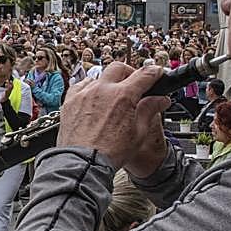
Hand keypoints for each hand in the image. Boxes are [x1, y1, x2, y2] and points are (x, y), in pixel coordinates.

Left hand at [56, 63, 170, 177]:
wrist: (82, 163)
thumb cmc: (109, 152)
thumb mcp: (139, 132)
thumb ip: (150, 110)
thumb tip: (161, 100)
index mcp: (122, 96)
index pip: (144, 75)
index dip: (154, 72)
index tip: (157, 73)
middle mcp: (102, 90)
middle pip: (119, 68)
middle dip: (130, 72)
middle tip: (135, 84)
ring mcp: (83, 94)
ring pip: (98, 76)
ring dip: (109, 81)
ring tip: (113, 96)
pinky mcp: (70, 101)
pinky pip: (81, 85)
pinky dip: (90, 88)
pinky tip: (94, 99)